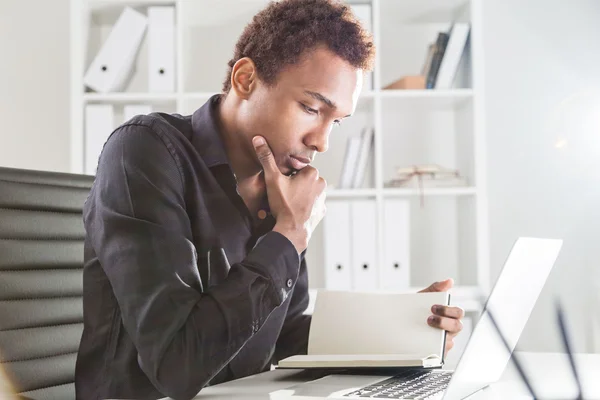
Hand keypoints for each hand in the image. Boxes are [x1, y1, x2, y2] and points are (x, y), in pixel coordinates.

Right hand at [252, 136, 326, 253]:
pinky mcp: (322, 211)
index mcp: (312, 173)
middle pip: (303, 179)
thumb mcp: (272, 179)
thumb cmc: (283, 205)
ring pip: (307, 191)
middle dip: (293, 185)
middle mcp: (321, 184)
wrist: (292, 231)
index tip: (281, 185)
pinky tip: (294, 210)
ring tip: (288, 203)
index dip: (287, 176)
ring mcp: (323, 199)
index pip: (297, 168)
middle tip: (283, 195)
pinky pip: (311, 204)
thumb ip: (266, 158)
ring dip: (299, 195)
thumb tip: (258, 139)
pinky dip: (304, 206)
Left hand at [419, 278, 464, 356]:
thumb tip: (449, 281)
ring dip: (439, 335)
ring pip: (450, 341)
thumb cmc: (417, 310)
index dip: (448, 310)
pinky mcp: (437, 351)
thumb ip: (435, 288)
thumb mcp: (424, 297)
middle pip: (457, 326)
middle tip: (429, 318)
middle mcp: (449, 328)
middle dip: (444, 321)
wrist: (399, 323)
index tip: (433, 307)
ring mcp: (444, 340)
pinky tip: (424, 342)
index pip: (458, 313)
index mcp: (449, 315)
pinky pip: (440, 353)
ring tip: (426, 329)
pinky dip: (434, 348)